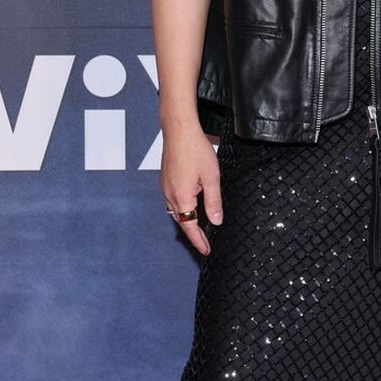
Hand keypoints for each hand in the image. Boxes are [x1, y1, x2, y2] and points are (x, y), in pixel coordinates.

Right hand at [160, 117, 223, 255]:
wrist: (179, 129)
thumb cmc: (195, 149)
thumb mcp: (212, 178)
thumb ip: (213, 202)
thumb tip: (216, 221)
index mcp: (182, 198)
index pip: (190, 227)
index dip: (199, 241)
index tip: (206, 250)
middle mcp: (169, 195)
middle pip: (181, 221)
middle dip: (193, 233)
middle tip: (204, 243)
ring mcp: (165, 186)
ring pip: (176, 211)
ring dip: (187, 220)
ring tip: (198, 227)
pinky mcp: (165, 178)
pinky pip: (173, 199)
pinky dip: (182, 207)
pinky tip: (190, 204)